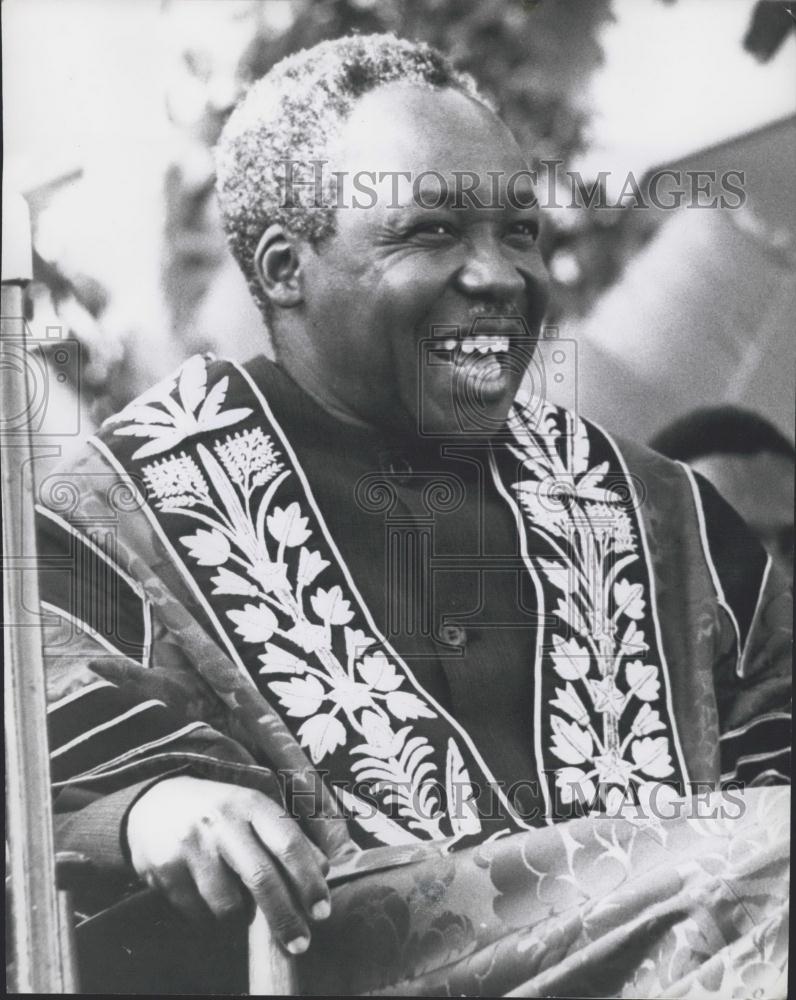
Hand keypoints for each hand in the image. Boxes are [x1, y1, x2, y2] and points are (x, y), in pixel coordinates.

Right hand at [126, 775, 330, 953]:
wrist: (156, 803)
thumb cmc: (220, 812)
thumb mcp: (254, 812)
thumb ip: (288, 838)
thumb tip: (323, 870)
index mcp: (251, 803)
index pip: (288, 843)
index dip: (308, 881)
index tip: (322, 911)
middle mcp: (222, 820)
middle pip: (261, 878)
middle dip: (284, 917)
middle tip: (299, 943)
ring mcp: (191, 845)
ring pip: (227, 905)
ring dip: (240, 916)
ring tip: (236, 899)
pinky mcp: (165, 868)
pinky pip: (198, 915)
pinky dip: (209, 917)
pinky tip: (206, 895)